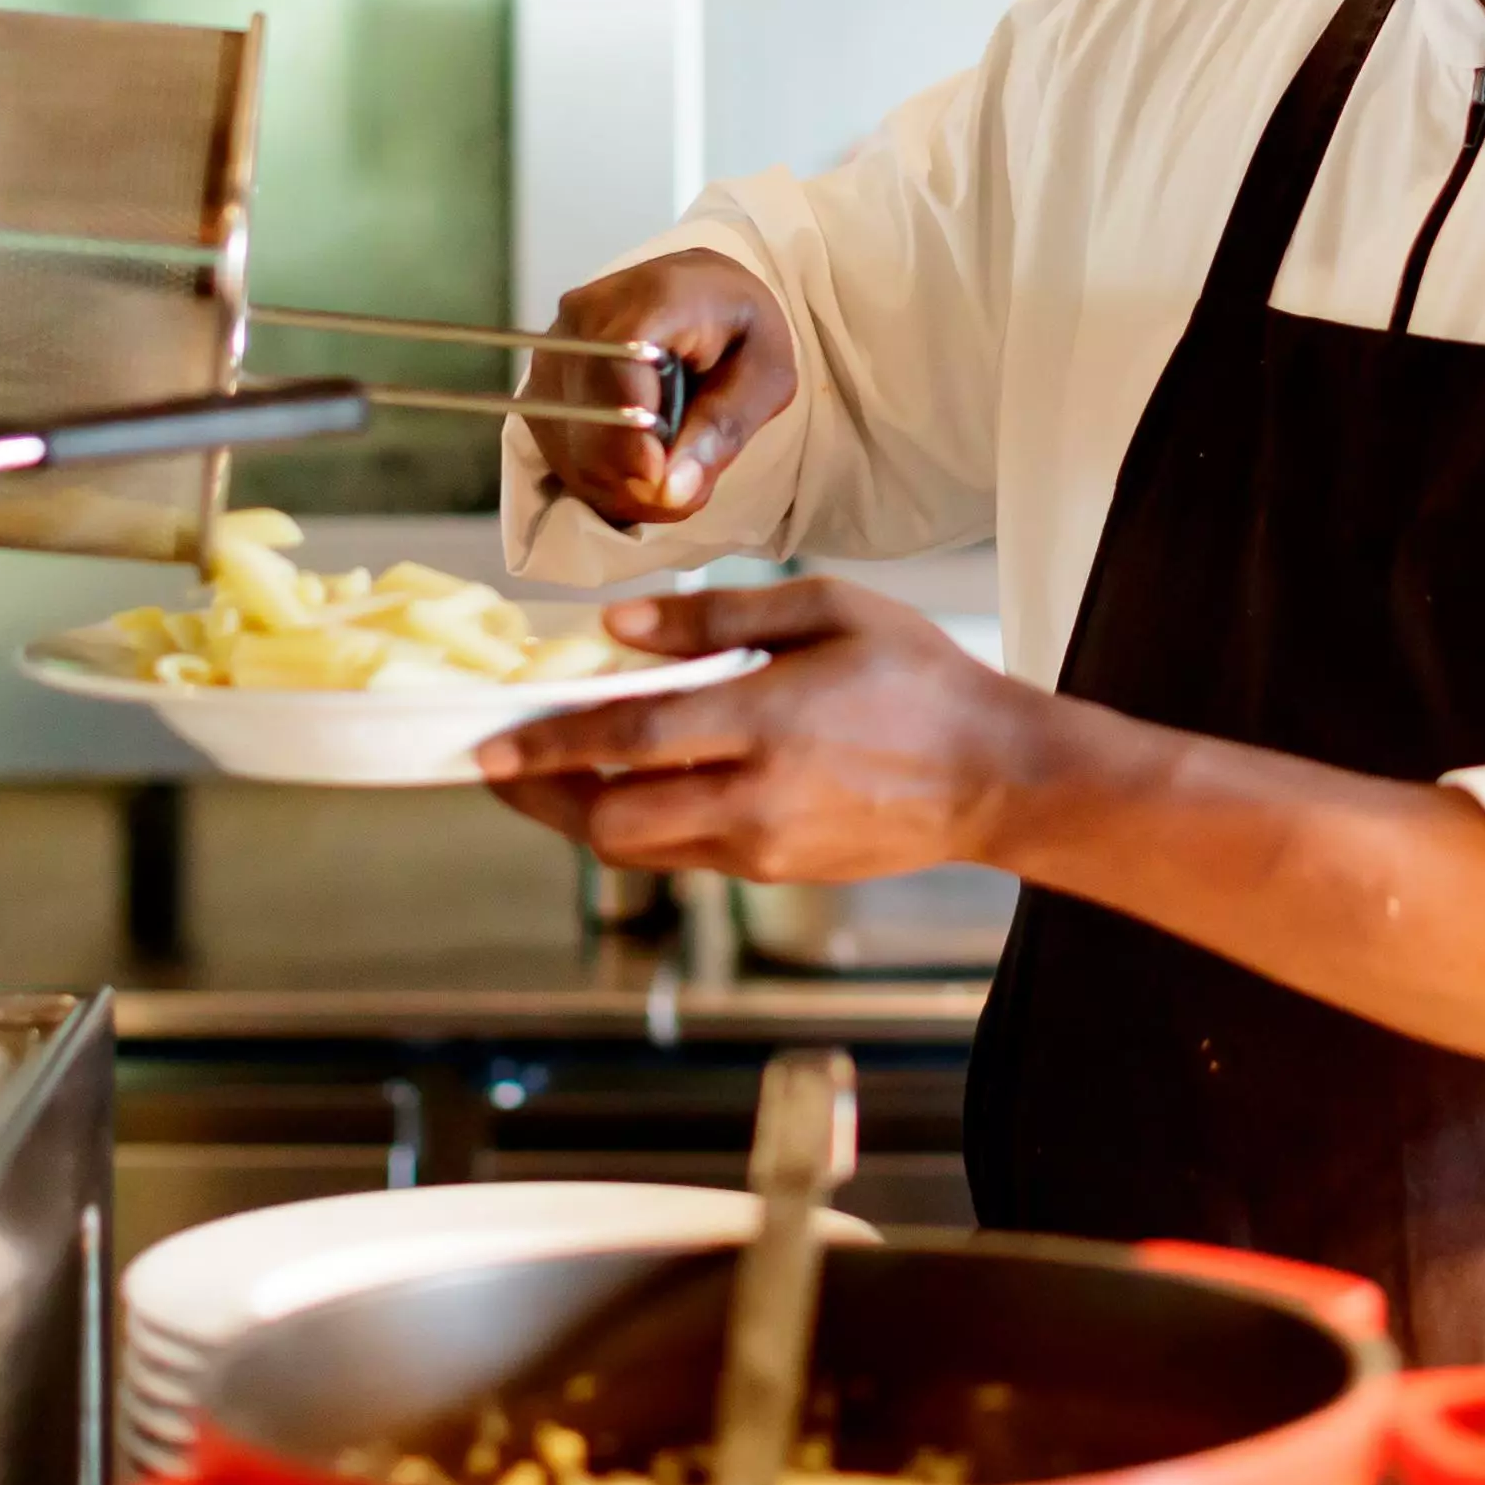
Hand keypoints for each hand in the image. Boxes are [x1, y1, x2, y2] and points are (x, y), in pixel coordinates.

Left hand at [476, 579, 1050, 881]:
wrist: (995, 776)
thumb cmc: (919, 678)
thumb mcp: (828, 611)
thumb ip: (718, 619)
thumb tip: (622, 629)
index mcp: (768, 722)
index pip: (629, 740)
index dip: (548, 745)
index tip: (488, 745)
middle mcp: (756, 800)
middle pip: (612, 823)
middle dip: (545, 799)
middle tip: (505, 765)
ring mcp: (765, 848)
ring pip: (640, 850)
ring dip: (587, 815)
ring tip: (559, 773)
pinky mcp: (775, 872)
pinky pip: (682, 855)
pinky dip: (644, 823)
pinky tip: (638, 783)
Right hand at [525, 250, 798, 528]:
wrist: (699, 294)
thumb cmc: (741, 330)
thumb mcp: (766, 375)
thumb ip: (723, 428)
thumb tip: (670, 490)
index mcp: (655, 296)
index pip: (619, 367)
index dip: (632, 433)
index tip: (660, 477)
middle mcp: (588, 315)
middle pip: (590, 422)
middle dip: (639, 476)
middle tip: (689, 486)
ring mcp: (555, 348)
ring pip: (573, 449)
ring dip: (625, 487)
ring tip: (673, 473)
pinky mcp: (540, 382)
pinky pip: (562, 454)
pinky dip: (605, 480)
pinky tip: (643, 467)